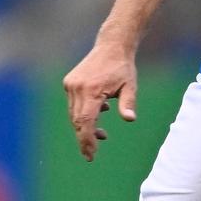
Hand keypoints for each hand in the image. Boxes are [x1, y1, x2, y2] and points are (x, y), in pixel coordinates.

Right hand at [63, 42, 138, 161]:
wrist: (112, 46)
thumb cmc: (123, 68)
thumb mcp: (130, 86)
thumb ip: (128, 103)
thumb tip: (130, 119)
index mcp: (92, 90)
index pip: (85, 121)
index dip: (86, 139)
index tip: (90, 154)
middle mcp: (77, 88)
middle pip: (77, 120)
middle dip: (84, 138)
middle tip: (92, 153)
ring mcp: (71, 85)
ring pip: (74, 114)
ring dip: (85, 126)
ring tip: (102, 134)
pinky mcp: (69, 83)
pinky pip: (74, 104)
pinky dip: (84, 113)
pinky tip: (101, 112)